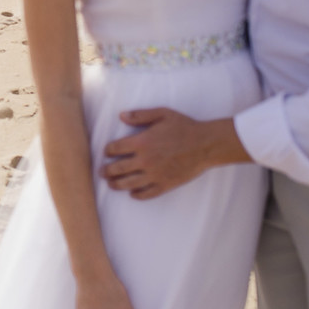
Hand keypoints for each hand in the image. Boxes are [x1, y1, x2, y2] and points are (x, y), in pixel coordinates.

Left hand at [102, 109, 242, 198]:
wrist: (206, 145)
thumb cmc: (184, 127)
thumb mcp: (162, 114)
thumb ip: (140, 115)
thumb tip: (121, 116)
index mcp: (142, 142)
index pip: (115, 149)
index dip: (107, 150)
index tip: (106, 152)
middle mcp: (145, 160)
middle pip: (117, 169)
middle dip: (106, 171)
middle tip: (101, 172)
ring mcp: (154, 174)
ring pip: (128, 184)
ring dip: (116, 185)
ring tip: (111, 184)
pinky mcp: (165, 184)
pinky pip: (146, 194)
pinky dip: (137, 195)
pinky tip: (133, 193)